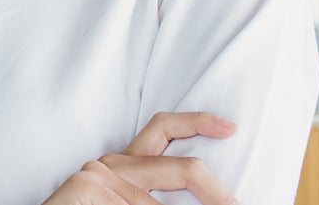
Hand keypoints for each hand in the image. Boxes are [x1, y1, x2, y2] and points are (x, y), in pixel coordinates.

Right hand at [41, 112, 240, 204]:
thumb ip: (152, 197)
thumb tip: (208, 199)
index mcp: (124, 166)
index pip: (163, 129)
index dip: (198, 121)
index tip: (230, 128)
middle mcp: (110, 163)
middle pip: (181, 166)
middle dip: (216, 191)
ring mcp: (97, 173)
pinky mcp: (88, 186)